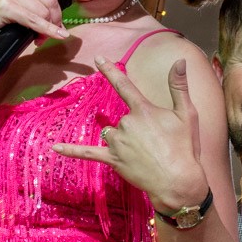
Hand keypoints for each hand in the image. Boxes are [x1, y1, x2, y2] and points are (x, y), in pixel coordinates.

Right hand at [0, 0, 92, 46]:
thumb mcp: (20, 2)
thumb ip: (38, 0)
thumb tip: (60, 14)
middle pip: (52, 0)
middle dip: (56, 19)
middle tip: (53, 33)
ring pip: (44, 12)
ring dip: (48, 28)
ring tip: (40, 38)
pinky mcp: (6, 5)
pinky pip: (35, 20)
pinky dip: (46, 30)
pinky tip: (53, 36)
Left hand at [51, 57, 208, 213]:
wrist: (178, 182)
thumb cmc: (185, 148)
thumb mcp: (187, 114)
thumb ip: (179, 86)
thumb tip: (179, 61)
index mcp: (144, 110)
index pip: (124, 85)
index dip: (110, 71)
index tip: (98, 59)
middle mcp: (127, 123)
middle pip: (122, 118)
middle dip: (136, 129)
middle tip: (158, 145)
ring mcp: (118, 142)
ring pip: (111, 133)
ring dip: (122, 139)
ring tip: (143, 154)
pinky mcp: (113, 159)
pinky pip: (88, 153)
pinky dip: (72, 151)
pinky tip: (55, 148)